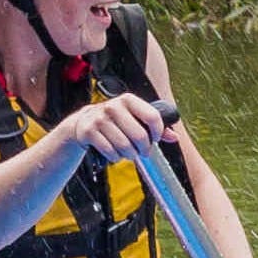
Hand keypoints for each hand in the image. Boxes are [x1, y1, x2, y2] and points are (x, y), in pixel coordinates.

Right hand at [52, 95, 170, 160]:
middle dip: (144, 149)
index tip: (155, 139)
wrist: (83, 122)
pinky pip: (110, 151)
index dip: (158, 132)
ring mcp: (100, 119)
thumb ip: (154, 125)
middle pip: (140, 136)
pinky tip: (115, 153)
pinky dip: (115, 157)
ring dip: (129, 155)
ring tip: (129, 153)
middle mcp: (113, 106)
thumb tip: (174, 137)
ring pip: (125, 146)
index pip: (152, 116)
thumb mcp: (133, 117)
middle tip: (143, 152)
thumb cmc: (115, 120)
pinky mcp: (89, 132)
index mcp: (128, 100)